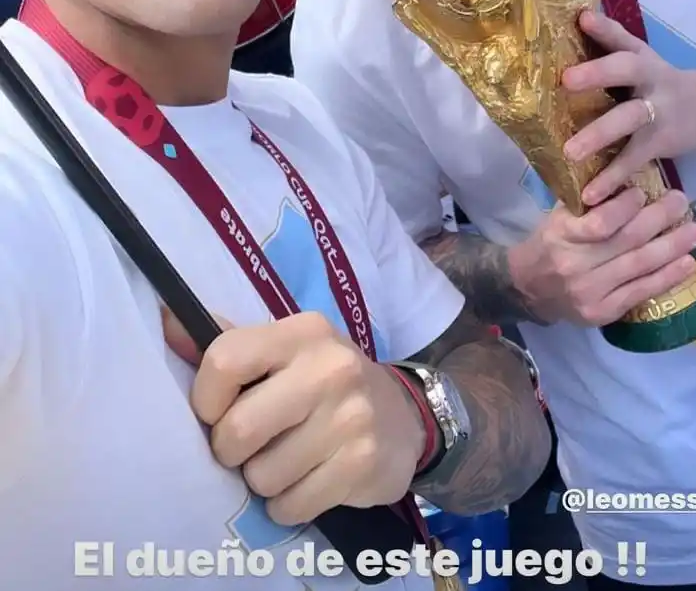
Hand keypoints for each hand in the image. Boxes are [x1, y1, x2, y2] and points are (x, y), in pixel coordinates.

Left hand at [163, 309, 426, 524]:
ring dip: (263, 480)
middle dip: (231, 450)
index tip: (216, 410)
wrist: (403, 417)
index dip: (205, 398)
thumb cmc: (323, 382)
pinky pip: (293, 505)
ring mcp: (351, 416)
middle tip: (249, 446)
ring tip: (285, 461)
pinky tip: (306, 482)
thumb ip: (228, 342)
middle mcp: (329, 367)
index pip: (224, 360)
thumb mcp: (284, 351)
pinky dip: (289, 504)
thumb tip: (164, 317)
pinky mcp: (363, 463)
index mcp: (301, 331)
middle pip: (238, 429)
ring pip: (263, 476)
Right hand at [509, 185, 695, 325]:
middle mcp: (575, 264)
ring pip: (638, 266)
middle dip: (659, 220)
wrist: (528, 288)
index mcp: (561, 235)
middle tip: (682, 202)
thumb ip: (587, 203)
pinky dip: (666, 278)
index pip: (599, 223)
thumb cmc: (549, 244)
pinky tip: (686, 264)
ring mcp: (590, 292)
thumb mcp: (558, 217)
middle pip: (626, 241)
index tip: (644, 192)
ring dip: (671, 248)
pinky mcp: (602, 311)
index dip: (626, 207)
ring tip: (694, 232)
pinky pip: (640, 292)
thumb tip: (627, 180)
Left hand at [561, 11, 695, 204]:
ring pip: (629, 119)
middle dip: (597, 73)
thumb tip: (579, 16)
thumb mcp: (640, 57)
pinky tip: (589, 194)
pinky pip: (633, 159)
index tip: (581, 19)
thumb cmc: (656, 81)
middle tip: (566, 81)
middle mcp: (650, 78)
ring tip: (570, 152)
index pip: (621, 37)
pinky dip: (611, 178)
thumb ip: (610, 40)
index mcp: (640, 56)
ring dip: (599, 135)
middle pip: (626, 71)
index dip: (603, 28)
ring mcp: (657, 111)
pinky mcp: (659, 142)